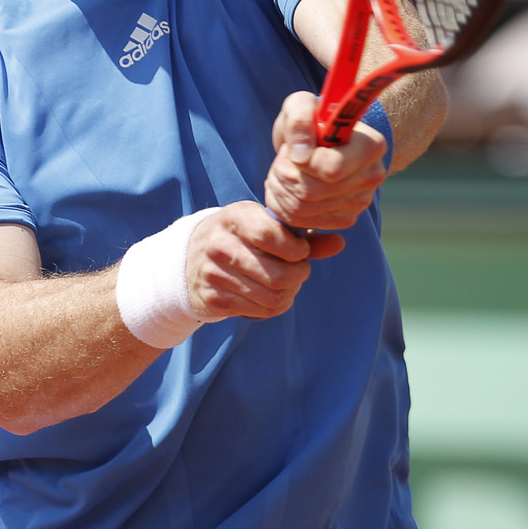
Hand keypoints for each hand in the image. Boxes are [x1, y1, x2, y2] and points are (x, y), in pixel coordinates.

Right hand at [185, 201, 342, 320]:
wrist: (189, 258)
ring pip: (272, 296)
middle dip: (299, 275)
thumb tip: (339, 243)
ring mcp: (214, 274)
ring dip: (290, 293)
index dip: (295, 248)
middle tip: (299, 270)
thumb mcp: (264, 225)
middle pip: (278, 274)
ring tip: (288, 283)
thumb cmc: (241, 237)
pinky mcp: (214, 299)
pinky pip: (260, 311)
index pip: (269, 234)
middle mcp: (220, 244)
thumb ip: (303, 235)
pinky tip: (272, 294)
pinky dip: (275, 306)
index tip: (300, 250)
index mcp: (235, 217)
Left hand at [264, 91, 387, 231]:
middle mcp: (372, 176)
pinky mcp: (345, 218)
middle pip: (311, 192)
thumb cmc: (313, 120)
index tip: (293, 149)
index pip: (330, 169)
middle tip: (280, 161)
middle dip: (283, 175)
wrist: (323, 141)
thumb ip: (300, 119)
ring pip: (303, 209)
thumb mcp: (301, 105)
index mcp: (370, 145)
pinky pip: (303, 221)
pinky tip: (286, 188)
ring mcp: (360, 201)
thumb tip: (300, 155)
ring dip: (279, 190)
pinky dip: (284, 206)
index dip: (299, 162)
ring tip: (280, 172)